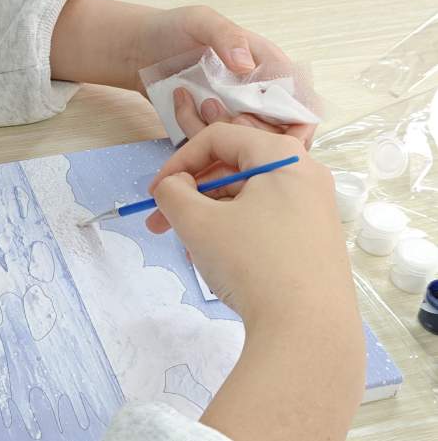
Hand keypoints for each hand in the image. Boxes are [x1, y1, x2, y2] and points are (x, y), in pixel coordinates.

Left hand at [136, 6, 315, 146]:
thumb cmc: (173, 29)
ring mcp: (231, 114)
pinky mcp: (208, 129)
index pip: (298, 97)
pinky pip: (212, 147)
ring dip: (223, 130)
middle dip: (255, 129)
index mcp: (266, 65)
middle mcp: (255, 94)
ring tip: (198, 101)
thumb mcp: (200, 21)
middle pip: (277, 130)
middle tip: (224, 112)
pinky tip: (181, 106)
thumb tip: (248, 65)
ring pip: (245, 144)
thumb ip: (226, 37)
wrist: (137, 50)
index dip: (293, 115)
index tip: (269, 118)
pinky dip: (198, 133)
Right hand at [147, 123, 364, 440]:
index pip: (219, 138)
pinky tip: (218, 262)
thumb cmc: (251, 263)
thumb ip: (172, 192)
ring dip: (209, 215)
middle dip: (191, 194)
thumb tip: (173, 186)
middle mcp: (306, 175)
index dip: (178, 161)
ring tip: (189, 248)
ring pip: (247, 198)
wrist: (308, 332)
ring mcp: (315, 210)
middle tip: (160, 225)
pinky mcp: (316, 242)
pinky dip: (235, 231)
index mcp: (283, 157)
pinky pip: (266, 221)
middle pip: (234, 168)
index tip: (155, 193)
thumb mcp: (198, 222)